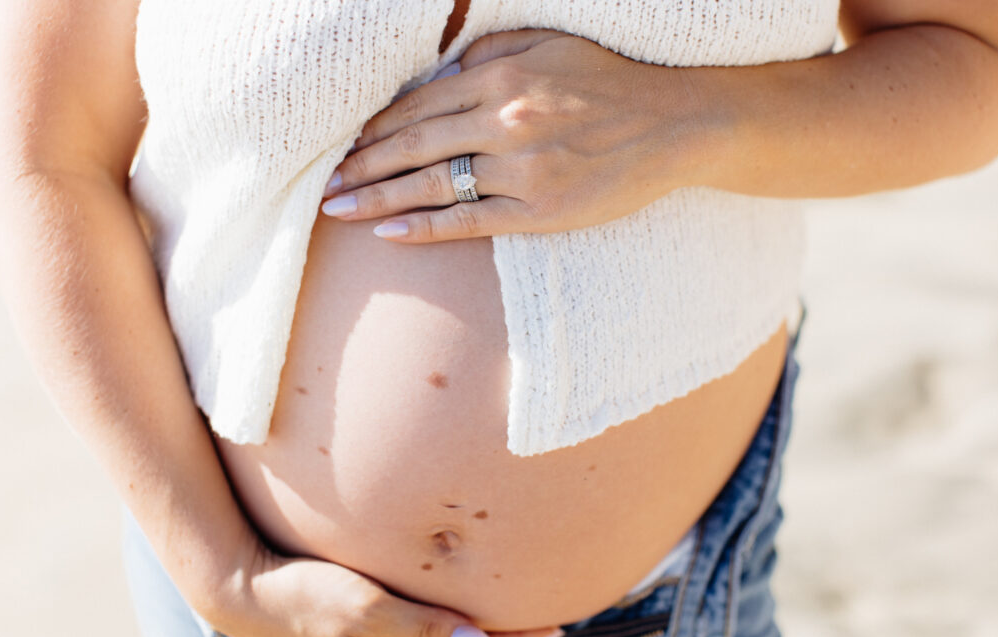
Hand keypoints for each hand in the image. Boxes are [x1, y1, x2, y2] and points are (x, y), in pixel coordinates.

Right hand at [197, 534, 564, 636]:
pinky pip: (424, 628)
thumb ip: (421, 626)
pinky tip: (458, 606)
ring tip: (514, 615)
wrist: (244, 592)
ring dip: (484, 631)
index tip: (559, 623)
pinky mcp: (364, 624)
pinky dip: (453, 620)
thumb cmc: (302, 594)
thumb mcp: (362, 609)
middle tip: (550, 619)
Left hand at [321, 29, 703, 242]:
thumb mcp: (549, 42)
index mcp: (502, 77)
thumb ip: (488, 53)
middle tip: (322, 183)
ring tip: (337, 209)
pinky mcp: (540, 210)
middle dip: (361, 165)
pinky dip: (424, 228)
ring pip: (432, 184)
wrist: (675, 125)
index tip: (342, 143)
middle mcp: (505, 121)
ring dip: (377, 197)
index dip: (374, 127)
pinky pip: (469, 220)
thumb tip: (435, 70)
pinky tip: (388, 233)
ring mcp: (522, 169)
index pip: (419, 104)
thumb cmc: (610, 81)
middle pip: (413, 145)